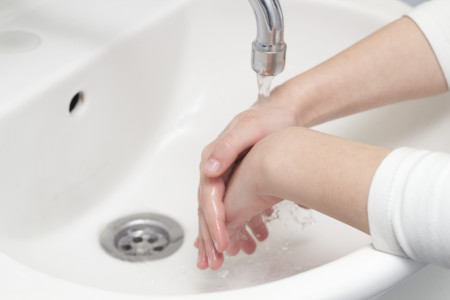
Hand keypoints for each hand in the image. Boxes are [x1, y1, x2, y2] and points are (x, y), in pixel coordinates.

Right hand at [195, 89, 297, 269]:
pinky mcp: (241, 180)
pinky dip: (243, 224)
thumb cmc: (267, 118)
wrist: (283, 114)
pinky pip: (237, 207)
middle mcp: (217, 169)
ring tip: (235, 253)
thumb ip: (226, 147)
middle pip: (210, 209)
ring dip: (227, 235)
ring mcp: (228, 176)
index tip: (221, 241)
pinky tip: (254, 236)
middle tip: (216, 260)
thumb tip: (208, 169)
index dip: (213, 221)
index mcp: (214, 159)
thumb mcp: (248, 129)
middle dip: (213, 237)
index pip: (208, 197)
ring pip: (223, 211)